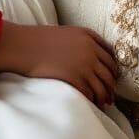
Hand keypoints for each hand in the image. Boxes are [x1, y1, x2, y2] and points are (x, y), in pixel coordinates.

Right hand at [0, 22, 118, 105]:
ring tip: (105, 103)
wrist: (25, 46)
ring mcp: (84, 64)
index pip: (110, 55)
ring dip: (105, 96)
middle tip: (112, 95)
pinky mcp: (75, 78)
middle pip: (109, 71)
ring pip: (103, 84)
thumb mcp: (66, 34)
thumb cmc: (41, 40)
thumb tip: (91, 57)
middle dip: (112, 85)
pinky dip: (94, 100)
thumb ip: (82, 42)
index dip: (113, 69)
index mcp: (89, 36)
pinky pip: (90, 92)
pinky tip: (93, 104)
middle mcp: (90, 50)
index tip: (113, 77)